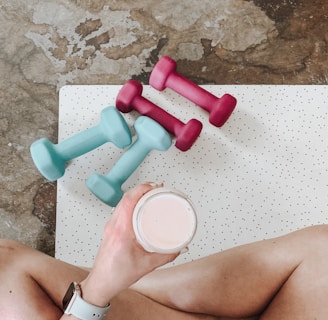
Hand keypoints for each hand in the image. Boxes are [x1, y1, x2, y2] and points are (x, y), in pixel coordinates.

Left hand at [80, 183, 179, 306]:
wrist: (101, 282)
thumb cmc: (117, 275)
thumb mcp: (147, 266)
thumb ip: (167, 256)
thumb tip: (180, 247)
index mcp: (121, 231)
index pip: (129, 201)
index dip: (142, 189)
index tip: (154, 187)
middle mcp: (113, 225)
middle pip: (126, 197)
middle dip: (142, 188)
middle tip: (156, 188)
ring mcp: (110, 226)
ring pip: (121, 201)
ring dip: (135, 194)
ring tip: (149, 193)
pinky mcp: (110, 228)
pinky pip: (119, 208)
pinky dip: (130, 202)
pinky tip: (138, 205)